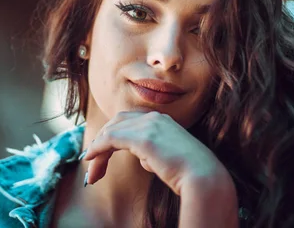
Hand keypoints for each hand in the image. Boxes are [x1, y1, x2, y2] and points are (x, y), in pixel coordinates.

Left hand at [82, 111, 233, 195]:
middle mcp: (154, 117)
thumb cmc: (189, 173)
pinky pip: (110, 138)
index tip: (102, 155)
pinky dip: (97, 148)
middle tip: (91, 163)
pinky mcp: (143, 137)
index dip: (112, 136)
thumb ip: (154, 153)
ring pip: (111, 131)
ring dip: (97, 150)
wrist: (203, 176)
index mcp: (162, 120)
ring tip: (90, 171)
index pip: (129, 122)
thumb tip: (142, 158)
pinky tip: (90, 159)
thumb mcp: (168, 158)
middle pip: (117, 122)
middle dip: (101, 141)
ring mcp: (149, 125)